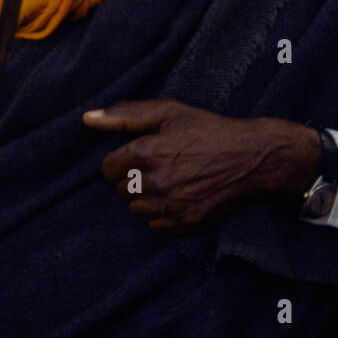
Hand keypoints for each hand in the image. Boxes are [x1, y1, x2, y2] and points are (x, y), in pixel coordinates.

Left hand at [83, 99, 321, 233]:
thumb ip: (123, 115)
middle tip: (160, 166)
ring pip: (135, 209)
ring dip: (145, 197)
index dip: (121, 160)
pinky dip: (161, 214)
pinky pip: (154, 225)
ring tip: (170, 181)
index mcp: (147, 150)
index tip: (140, 155)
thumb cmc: (208, 130)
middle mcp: (156, 180)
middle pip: (120, 189)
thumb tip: (86, 118)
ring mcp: (171, 204)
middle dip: (133, 177)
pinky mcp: (185, 222)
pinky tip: (179, 196)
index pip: (107, 168)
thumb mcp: (169, 112)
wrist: (252, 157)